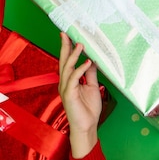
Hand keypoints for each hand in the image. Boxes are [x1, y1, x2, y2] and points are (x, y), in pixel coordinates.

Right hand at [58, 32, 101, 157]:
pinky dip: (80, 70)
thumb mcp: (92, 87)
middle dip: (65, 47)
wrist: (87, 126)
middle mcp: (65, 82)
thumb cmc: (88, 109)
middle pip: (64, 61)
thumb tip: (92, 60)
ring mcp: (65, 88)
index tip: (69, 36)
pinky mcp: (69, 95)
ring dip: (74, 56)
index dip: (67, 49)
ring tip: (80, 44)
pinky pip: (74, 79)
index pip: (67, 62)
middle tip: (66, 33)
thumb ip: (90, 74)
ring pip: (67, 68)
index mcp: (69, 80)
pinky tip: (87, 62)